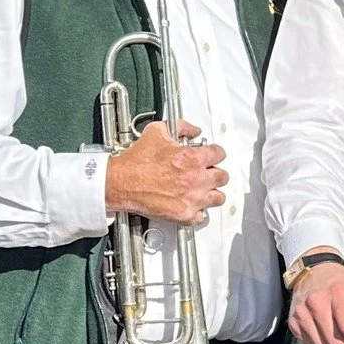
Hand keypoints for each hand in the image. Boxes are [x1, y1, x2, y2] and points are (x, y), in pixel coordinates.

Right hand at [104, 121, 225, 225]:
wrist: (121, 182)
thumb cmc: (136, 162)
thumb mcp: (157, 131)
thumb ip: (180, 126)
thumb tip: (193, 130)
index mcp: (193, 158)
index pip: (220, 154)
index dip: (215, 153)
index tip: (211, 156)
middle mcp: (196, 179)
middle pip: (222, 177)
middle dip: (215, 173)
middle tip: (207, 173)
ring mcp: (192, 198)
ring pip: (217, 198)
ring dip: (212, 193)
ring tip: (203, 190)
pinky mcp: (184, 214)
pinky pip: (202, 216)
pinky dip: (198, 212)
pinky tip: (192, 205)